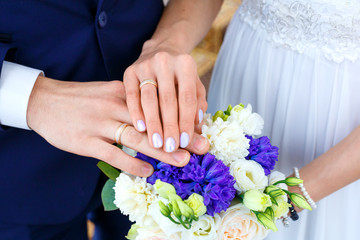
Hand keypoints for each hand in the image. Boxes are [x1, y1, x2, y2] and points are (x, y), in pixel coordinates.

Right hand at [27, 76, 208, 176]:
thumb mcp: (108, 93)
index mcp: (123, 92)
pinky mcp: (85, 141)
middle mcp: (114, 105)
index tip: (197, 131)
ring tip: (182, 161)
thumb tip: (156, 118)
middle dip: (178, 136)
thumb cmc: (81, 100)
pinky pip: (113, 154)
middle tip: (200, 148)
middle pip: (152, 122)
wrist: (44, 101)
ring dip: (161, 151)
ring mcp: (99, 123)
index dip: (178, 119)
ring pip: (136, 138)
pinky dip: (132, 163)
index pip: (156, 106)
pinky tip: (148, 171)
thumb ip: (131, 103)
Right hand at [124, 41, 206, 152]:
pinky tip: (140, 129)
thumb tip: (196, 126)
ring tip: (156, 143)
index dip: (186, 121)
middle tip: (170, 148)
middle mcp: (165, 61)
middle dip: (169, 126)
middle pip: (168, 99)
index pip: (187, 97)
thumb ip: (197, 104)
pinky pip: (131, 95)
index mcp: (186, 64)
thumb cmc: (180, 75)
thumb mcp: (194, 85)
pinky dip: (136, 113)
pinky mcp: (129, 71)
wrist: (160, 50)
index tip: (185, 142)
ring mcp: (145, 65)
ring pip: (149, 99)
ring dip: (153, 123)